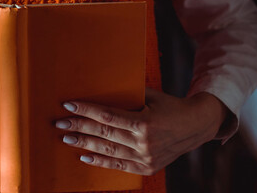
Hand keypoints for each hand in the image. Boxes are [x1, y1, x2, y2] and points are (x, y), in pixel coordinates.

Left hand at [54, 88, 227, 175]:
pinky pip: (118, 166)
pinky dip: (100, 162)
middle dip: (79, 128)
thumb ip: (128, 96)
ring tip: (66, 138)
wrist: (197, 126)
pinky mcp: (146, 168)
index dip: (86, 110)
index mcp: (145, 123)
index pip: (108, 116)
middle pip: (104, 134)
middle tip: (59, 123)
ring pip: (108, 151)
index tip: (68, 104)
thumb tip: (99, 87)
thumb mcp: (151, 96)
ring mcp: (145, 158)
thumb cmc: (170, 106)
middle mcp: (144, 143)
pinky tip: (84, 156)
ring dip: (84, 144)